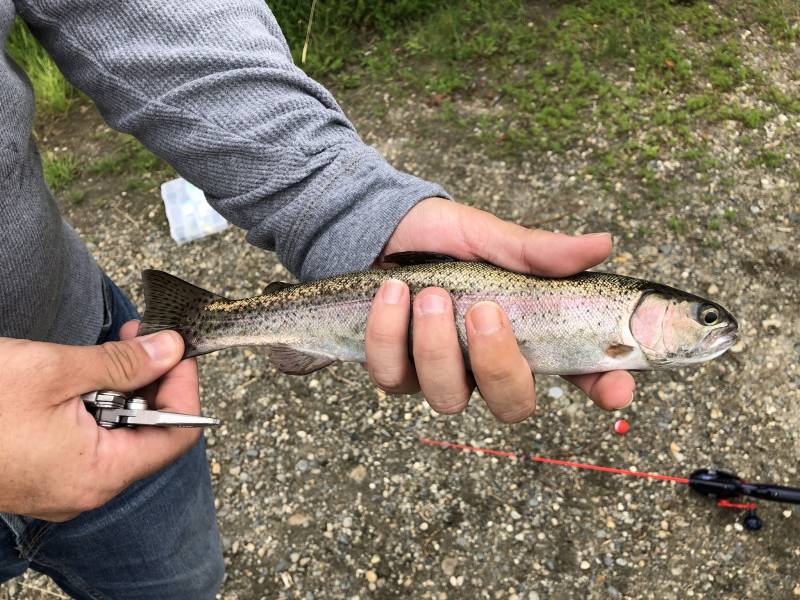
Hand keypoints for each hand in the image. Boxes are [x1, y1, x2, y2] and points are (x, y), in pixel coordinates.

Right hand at [0, 321, 199, 520]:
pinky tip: (81, 376)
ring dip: (122, 389)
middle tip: (141, 337)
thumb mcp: (55, 370)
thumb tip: (170, 350)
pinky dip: (95, 406)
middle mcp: (87, 488)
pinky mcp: (44, 474)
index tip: (178, 349)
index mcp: (99, 472)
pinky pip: (89, 440)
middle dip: (153, 381)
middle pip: (151, 434)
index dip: (185, 387)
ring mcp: (64, 485)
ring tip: (108, 350)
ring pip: (120, 434)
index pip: (178, 435)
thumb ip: (122, 363)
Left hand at [365, 197, 634, 421]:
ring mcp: (442, 375)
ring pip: (448, 397)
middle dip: (497, 364)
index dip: (603, 387)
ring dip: (436, 344)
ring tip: (430, 293)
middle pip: (511, 405)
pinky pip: (392, 375)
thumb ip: (537, 251)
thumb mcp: (491, 237)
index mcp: (528, 335)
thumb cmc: (447, 239)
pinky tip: (392, 293)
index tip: (616, 387)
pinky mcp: (396, 372)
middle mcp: (489, 366)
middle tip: (483, 311)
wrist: (384, 231)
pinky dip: (389, 332)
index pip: (580, 374)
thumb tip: (601, 244)